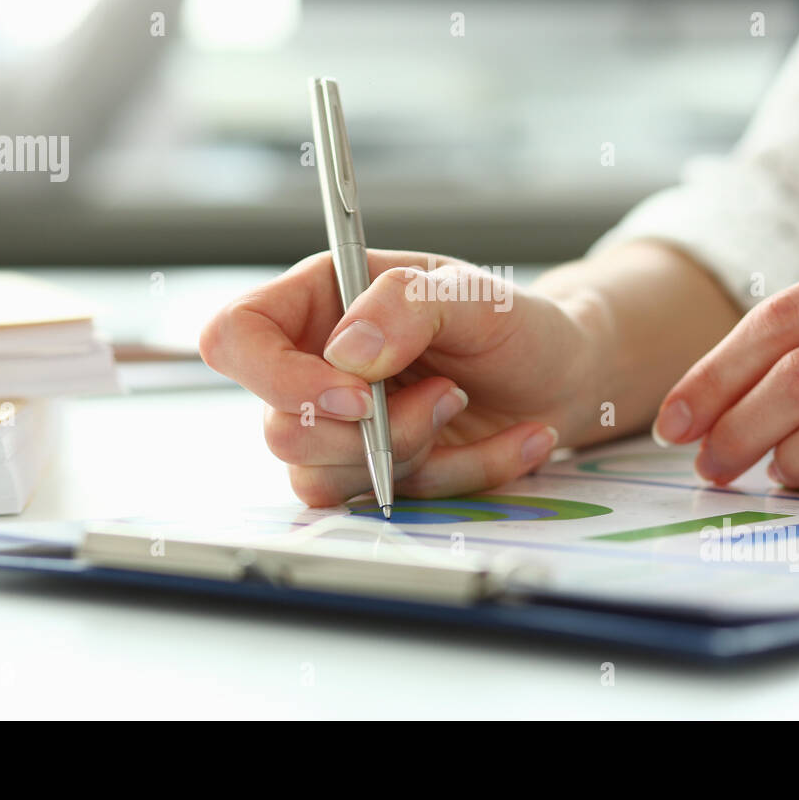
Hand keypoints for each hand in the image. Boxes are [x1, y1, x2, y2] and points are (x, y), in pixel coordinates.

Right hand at [199, 251, 601, 505]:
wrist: (562, 377)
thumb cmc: (512, 324)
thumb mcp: (474, 294)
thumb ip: (408, 305)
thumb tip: (345, 352)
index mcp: (319, 301)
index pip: (235, 337)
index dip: (276, 376)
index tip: (356, 395)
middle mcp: (313, 366)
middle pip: (281, 428)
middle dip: (374, 430)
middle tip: (447, 393)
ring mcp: (337, 428)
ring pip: (323, 478)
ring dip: (412, 453)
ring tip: (465, 404)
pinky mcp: (369, 475)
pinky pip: (381, 504)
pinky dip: (454, 479)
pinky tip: (508, 441)